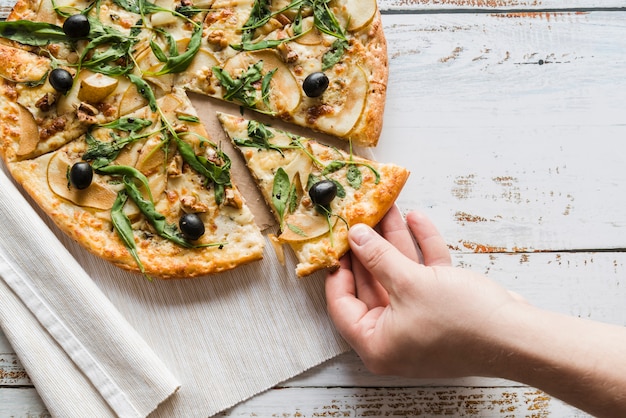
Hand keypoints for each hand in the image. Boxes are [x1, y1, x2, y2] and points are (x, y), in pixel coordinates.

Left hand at [325, 206, 521, 377]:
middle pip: (372, 285)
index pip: (342, 305)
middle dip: (370, 247)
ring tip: (387, 208)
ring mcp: (419, 324)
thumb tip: (355, 236)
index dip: (338, 270)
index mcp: (376, 343)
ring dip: (396, 242)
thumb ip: (377, 257)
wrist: (519, 337)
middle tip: (361, 218)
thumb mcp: (409, 283)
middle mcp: (394, 337)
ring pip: (399, 276)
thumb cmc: (461, 320)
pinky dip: (421, 250)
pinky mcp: (442, 310)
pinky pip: (424, 277)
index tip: (336, 242)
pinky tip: (418, 219)